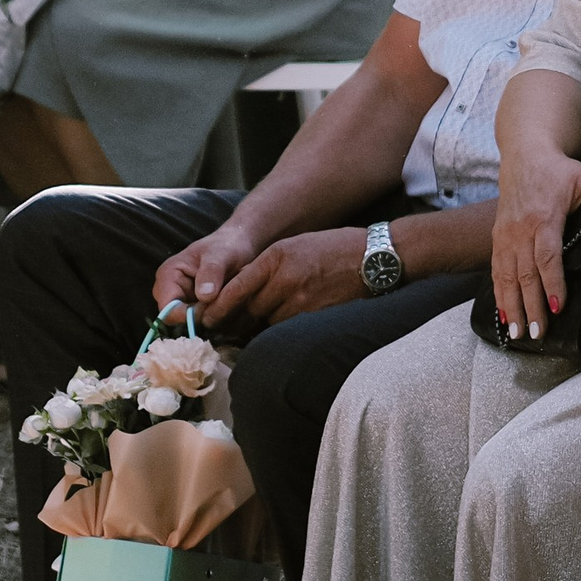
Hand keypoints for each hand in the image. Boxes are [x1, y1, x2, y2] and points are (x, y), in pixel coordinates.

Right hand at [156, 219, 262, 317]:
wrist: (239, 244)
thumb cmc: (228, 245)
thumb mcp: (221, 254)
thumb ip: (211, 272)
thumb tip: (204, 296)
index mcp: (168, 275)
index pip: (167, 309)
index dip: (187, 317)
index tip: (211, 312)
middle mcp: (170, 291)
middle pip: (177, 320)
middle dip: (200, 319)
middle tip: (225, 309)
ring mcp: (183, 301)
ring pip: (191, 323)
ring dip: (210, 319)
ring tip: (230, 305)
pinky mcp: (196, 308)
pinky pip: (202, 322)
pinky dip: (215, 318)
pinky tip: (230, 309)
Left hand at [198, 227, 372, 332]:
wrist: (375, 257)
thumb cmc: (333, 248)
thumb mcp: (295, 246)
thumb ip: (268, 268)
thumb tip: (241, 293)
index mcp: (277, 258)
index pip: (236, 288)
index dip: (217, 308)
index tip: (205, 319)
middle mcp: (285, 280)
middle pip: (247, 311)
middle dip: (231, 323)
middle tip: (219, 332)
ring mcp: (301, 301)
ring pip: (265, 324)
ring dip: (254, 330)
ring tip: (246, 334)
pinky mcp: (315, 317)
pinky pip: (286, 331)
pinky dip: (277, 333)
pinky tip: (276, 334)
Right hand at [491, 139, 580, 341]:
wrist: (523, 155)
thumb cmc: (556, 170)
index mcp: (545, 217)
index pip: (548, 256)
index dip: (553, 283)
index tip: (558, 307)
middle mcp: (521, 230)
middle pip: (526, 274)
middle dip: (531, 306)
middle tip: (538, 334)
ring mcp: (506, 236)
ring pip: (507, 277)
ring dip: (512, 307)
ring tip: (517, 335)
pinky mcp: (497, 239)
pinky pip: (496, 271)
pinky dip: (499, 295)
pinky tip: (504, 317)